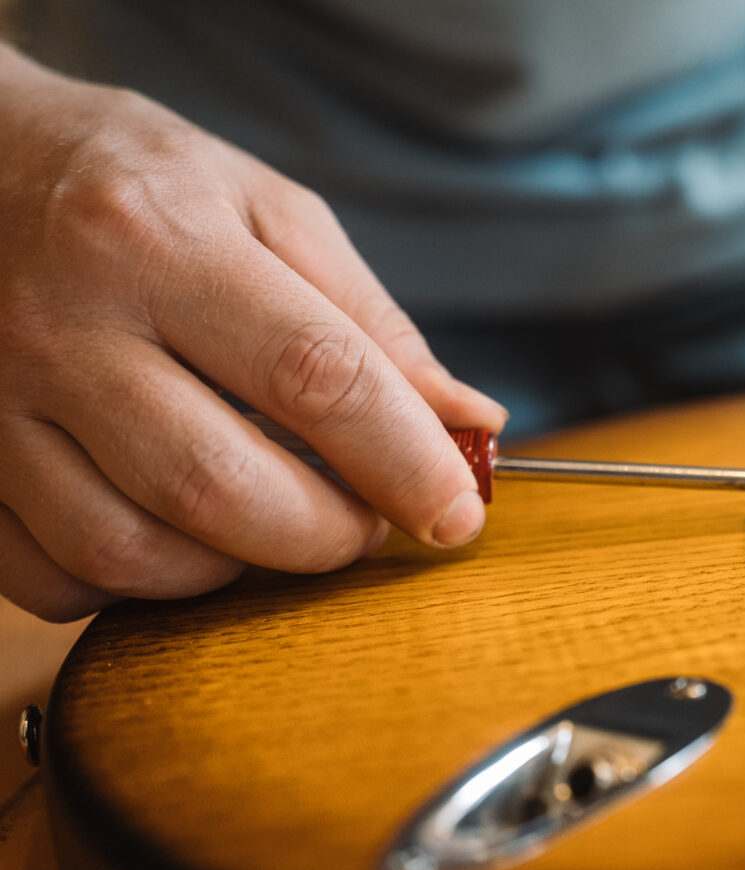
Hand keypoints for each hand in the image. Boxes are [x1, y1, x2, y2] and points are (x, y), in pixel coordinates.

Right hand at [0, 48, 506, 621]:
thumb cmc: (138, 184)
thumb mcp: (266, 209)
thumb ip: (369, 321)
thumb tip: (468, 421)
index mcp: (159, 239)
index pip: (314, 377)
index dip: (405, 462)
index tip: (456, 511)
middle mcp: (63, 324)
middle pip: (218, 487)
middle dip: (324, 534)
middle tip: (363, 520)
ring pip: (128, 551)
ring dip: (234, 568)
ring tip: (274, 523)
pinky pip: (51, 578)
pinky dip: (133, 586)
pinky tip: (175, 534)